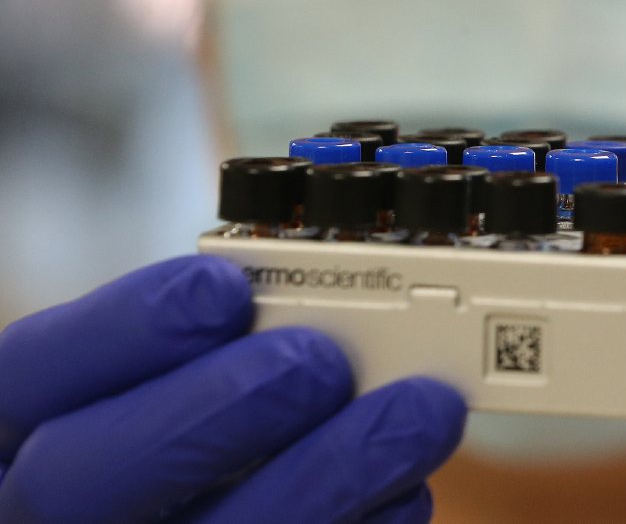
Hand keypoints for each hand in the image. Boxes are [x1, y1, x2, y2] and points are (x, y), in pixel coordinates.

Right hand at [0, 256, 466, 522]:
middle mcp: (46, 519)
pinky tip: (404, 490)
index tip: (223, 290)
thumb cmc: (170, 442)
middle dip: (218, 408)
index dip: (127, 329)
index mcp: (17, 432)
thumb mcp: (142, 384)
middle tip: (320, 362)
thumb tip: (298, 305)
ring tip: (421, 413)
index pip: (25, 377)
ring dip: (330, 474)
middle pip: (84, 477)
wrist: (166, 517)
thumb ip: (194, 350)